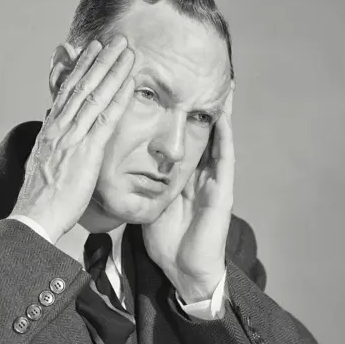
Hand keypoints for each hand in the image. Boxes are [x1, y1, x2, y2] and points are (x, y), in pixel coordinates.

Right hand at [11, 35, 134, 242]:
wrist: (35, 216)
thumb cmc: (43, 196)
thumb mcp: (45, 161)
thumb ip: (53, 140)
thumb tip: (54, 122)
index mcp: (51, 129)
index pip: (68, 90)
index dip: (82, 67)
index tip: (94, 49)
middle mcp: (60, 127)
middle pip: (82, 85)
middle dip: (101, 60)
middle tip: (117, 39)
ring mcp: (73, 137)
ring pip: (95, 95)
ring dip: (113, 70)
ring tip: (128, 51)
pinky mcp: (86, 152)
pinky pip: (105, 119)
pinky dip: (118, 98)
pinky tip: (130, 82)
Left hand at [142, 88, 234, 300]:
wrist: (183, 270)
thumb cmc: (167, 239)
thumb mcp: (151, 202)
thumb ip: (143, 182)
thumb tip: (118, 165)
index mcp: (185, 176)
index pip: (186, 137)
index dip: (184, 113)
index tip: (179, 87)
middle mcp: (202, 174)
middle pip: (206, 132)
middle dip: (207, 104)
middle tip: (209, 73)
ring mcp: (215, 182)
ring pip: (221, 140)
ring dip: (223, 113)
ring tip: (224, 86)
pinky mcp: (223, 193)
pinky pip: (225, 161)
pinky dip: (226, 139)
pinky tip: (224, 118)